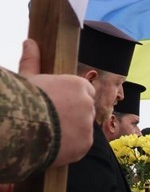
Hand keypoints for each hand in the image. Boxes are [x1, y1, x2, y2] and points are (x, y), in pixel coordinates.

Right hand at [20, 39, 95, 168]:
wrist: (20, 124)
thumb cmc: (22, 97)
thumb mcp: (27, 78)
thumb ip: (32, 61)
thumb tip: (29, 42)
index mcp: (78, 85)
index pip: (83, 91)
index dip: (69, 99)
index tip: (56, 105)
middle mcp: (88, 104)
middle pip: (83, 111)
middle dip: (71, 116)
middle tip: (50, 121)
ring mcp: (88, 126)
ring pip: (82, 130)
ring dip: (70, 133)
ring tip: (48, 135)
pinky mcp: (84, 145)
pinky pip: (79, 147)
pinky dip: (68, 148)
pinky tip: (52, 146)